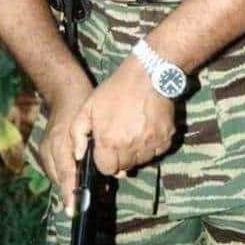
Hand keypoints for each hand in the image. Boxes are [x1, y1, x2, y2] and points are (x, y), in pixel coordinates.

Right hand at [39, 76, 93, 214]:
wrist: (65, 93)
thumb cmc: (84, 106)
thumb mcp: (94, 126)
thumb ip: (101, 150)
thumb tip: (117, 172)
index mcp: (62, 143)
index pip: (67, 174)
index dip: (71, 192)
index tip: (74, 209)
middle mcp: (51, 148)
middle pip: (59, 179)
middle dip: (70, 193)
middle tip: (80, 207)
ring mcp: (45, 150)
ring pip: (56, 176)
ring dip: (68, 186)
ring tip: (80, 198)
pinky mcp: (44, 150)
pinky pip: (54, 169)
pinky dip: (64, 177)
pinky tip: (75, 182)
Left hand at [71, 55, 175, 175]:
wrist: (147, 75)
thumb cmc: (116, 90)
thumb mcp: (88, 107)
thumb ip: (78, 134)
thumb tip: (78, 156)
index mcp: (109, 141)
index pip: (107, 169)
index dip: (105, 161)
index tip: (106, 150)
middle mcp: (131, 146)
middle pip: (125, 167)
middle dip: (120, 158)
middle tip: (120, 138)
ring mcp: (150, 143)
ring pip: (141, 161)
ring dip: (136, 153)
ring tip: (134, 132)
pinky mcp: (165, 138)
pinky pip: (157, 152)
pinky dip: (151, 146)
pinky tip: (146, 130)